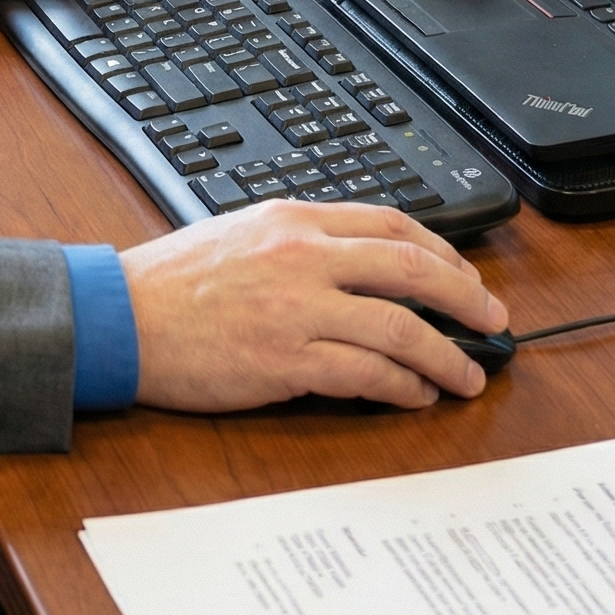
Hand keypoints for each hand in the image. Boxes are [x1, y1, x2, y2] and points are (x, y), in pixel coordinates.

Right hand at [122, 202, 509, 410]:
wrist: (120, 317)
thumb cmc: (172, 282)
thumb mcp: (240, 233)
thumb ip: (299, 243)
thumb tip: (360, 266)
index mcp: (292, 219)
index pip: (390, 224)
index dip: (443, 252)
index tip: (465, 276)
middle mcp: (302, 257)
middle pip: (412, 269)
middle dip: (466, 298)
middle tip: (494, 321)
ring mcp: (298, 309)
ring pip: (401, 327)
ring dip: (447, 355)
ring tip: (469, 375)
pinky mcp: (286, 360)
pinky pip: (366, 374)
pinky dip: (403, 386)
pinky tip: (417, 394)